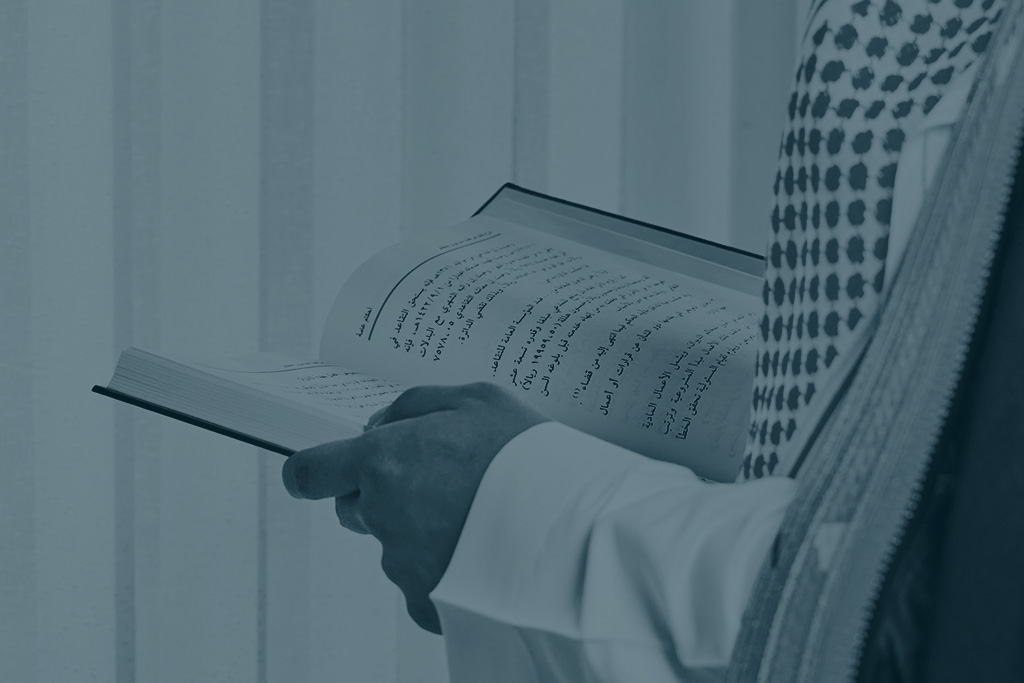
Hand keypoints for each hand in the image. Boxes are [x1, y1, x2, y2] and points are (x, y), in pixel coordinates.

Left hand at [281, 382, 548, 633]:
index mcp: (384, 462)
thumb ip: (412, 406)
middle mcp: (383, 516)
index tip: (322, 472)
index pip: (309, 472)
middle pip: (353, 508)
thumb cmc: (527, 458)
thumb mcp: (474, 399)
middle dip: (380, 494)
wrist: (571, 530)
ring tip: (474, 513)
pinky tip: (481, 547)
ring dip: (417, 529)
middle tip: (436, 481)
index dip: (313, 471)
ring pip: (391, 544)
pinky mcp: (430, 602)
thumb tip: (378, 425)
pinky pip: (422, 581)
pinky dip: (443, 566)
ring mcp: (404, 565)